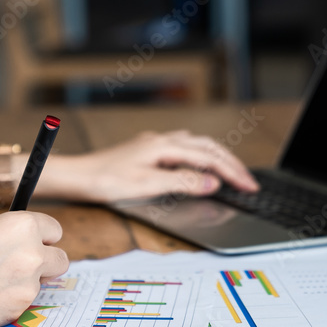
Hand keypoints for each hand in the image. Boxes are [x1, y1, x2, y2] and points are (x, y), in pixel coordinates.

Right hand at [0, 207, 68, 326]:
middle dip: (44, 258)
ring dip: (23, 280)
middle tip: (21, 259)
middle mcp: (30, 258)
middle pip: (60, 260)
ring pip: (40, 284)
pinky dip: (8, 298)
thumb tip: (8, 233)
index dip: (40, 233)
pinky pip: (20, 303)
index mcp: (22, 228)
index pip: (54, 230)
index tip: (32, 238)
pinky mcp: (12, 314)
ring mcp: (23, 290)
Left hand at [46, 130, 258, 202]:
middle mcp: (161, 140)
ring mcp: (154, 144)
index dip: (232, 172)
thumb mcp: (147, 185)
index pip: (209, 158)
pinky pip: (183, 147)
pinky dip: (200, 155)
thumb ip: (182, 182)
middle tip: (247, 181)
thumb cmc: (105, 181)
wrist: (77, 176)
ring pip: (196, 144)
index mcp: (164, 146)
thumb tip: (212, 182)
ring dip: (217, 157)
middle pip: (207, 146)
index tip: (249, 186)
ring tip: (231, 171)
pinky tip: (199, 163)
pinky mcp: (146, 151)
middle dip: (231, 163)